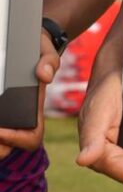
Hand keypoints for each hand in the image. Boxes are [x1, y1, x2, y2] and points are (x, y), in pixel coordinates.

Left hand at [0, 31, 61, 155]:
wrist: (29, 43)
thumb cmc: (38, 49)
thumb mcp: (46, 51)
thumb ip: (49, 61)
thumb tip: (44, 76)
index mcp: (35, 110)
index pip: (31, 137)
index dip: (16, 139)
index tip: (1, 130)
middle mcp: (20, 118)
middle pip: (8, 147)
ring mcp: (7, 116)